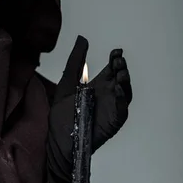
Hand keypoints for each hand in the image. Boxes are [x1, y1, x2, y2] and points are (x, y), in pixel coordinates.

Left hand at [46, 35, 131, 182]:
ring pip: (125, 93)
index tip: (115, 52)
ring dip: (125, 82)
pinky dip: (122, 100)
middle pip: (120, 79)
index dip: (115, 59)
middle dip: (121, 69)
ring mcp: (111, 110)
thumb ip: (75, 62)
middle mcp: (106, 97)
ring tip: (120, 73)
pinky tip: (118, 90)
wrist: (57, 143)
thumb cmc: (61, 117)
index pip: (111, 70)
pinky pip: (121, 110)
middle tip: (117, 61)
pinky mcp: (112, 122)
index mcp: (97, 87)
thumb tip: (83, 39)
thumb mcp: (66, 84)